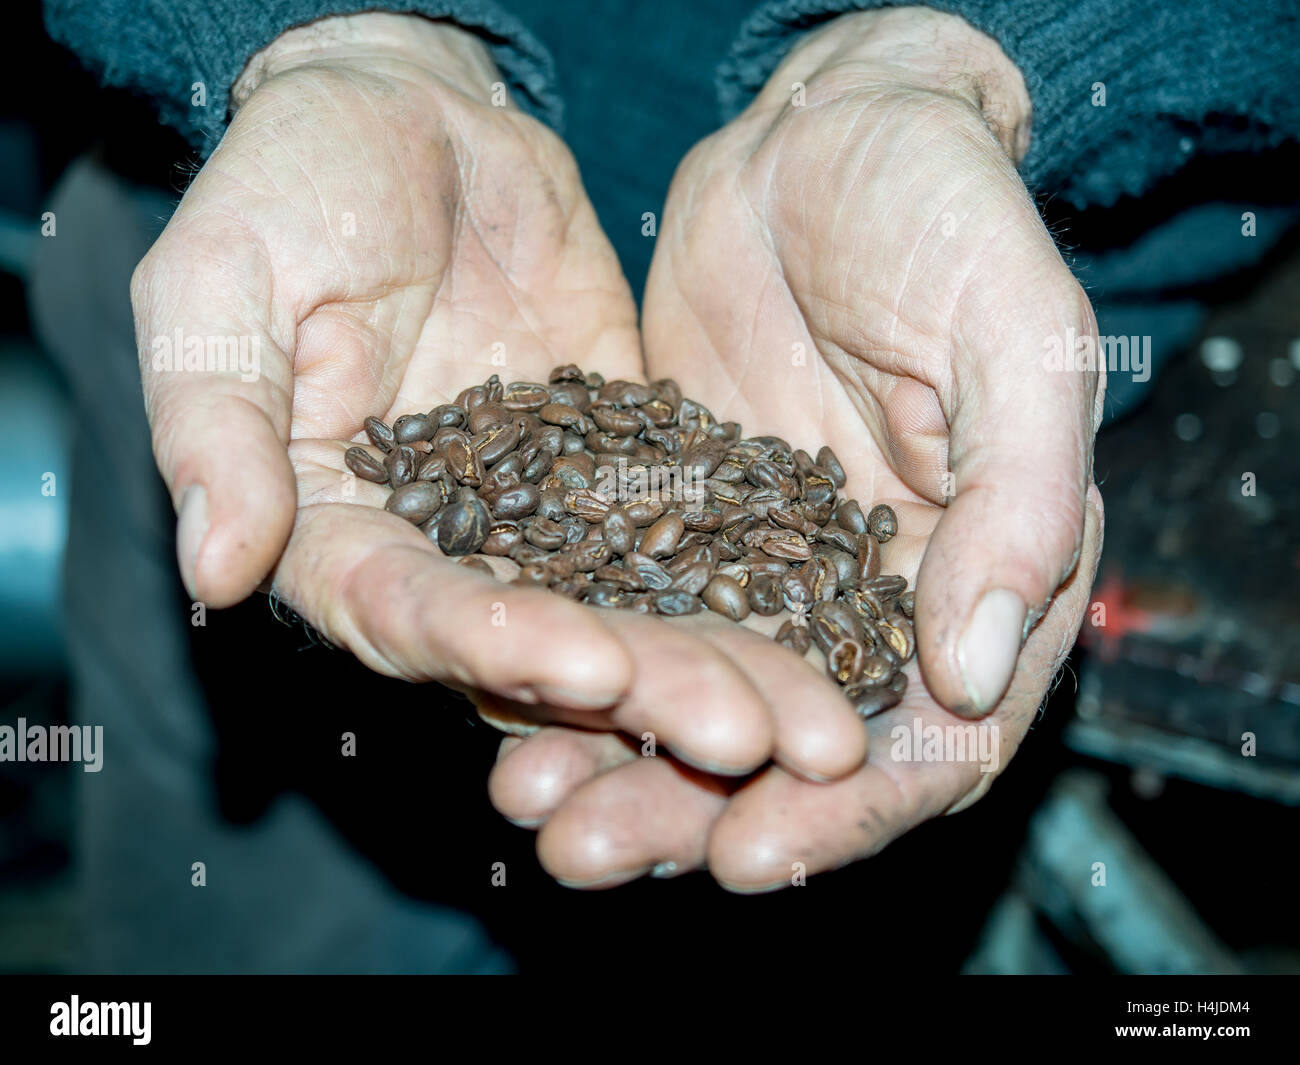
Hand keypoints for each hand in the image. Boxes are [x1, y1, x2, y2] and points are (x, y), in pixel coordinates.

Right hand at [133, 13, 867, 783]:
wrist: (413, 116)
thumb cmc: (292, 181)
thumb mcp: (221, 281)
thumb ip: (216, 424)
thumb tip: (216, 571)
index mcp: (335, 530)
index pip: (410, 612)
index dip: (492, 644)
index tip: (589, 665)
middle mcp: (446, 553)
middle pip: (544, 650)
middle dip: (647, 695)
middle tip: (752, 740)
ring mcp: (543, 521)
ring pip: (635, 616)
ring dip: (722, 671)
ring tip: (817, 723)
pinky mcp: (622, 473)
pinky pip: (690, 538)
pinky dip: (755, 586)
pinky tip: (834, 630)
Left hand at [487, 7, 1104, 888]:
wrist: (830, 133)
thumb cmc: (951, 214)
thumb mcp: (1014, 339)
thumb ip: (1015, 503)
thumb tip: (969, 677)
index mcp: (981, 578)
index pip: (932, 741)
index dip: (847, 812)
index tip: (750, 854)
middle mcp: (871, 595)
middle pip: (790, 748)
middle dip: (693, 810)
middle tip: (592, 853)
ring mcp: (766, 563)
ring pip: (696, 694)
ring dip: (615, 760)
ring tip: (530, 809)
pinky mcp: (677, 516)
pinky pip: (623, 609)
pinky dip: (573, 663)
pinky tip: (503, 698)